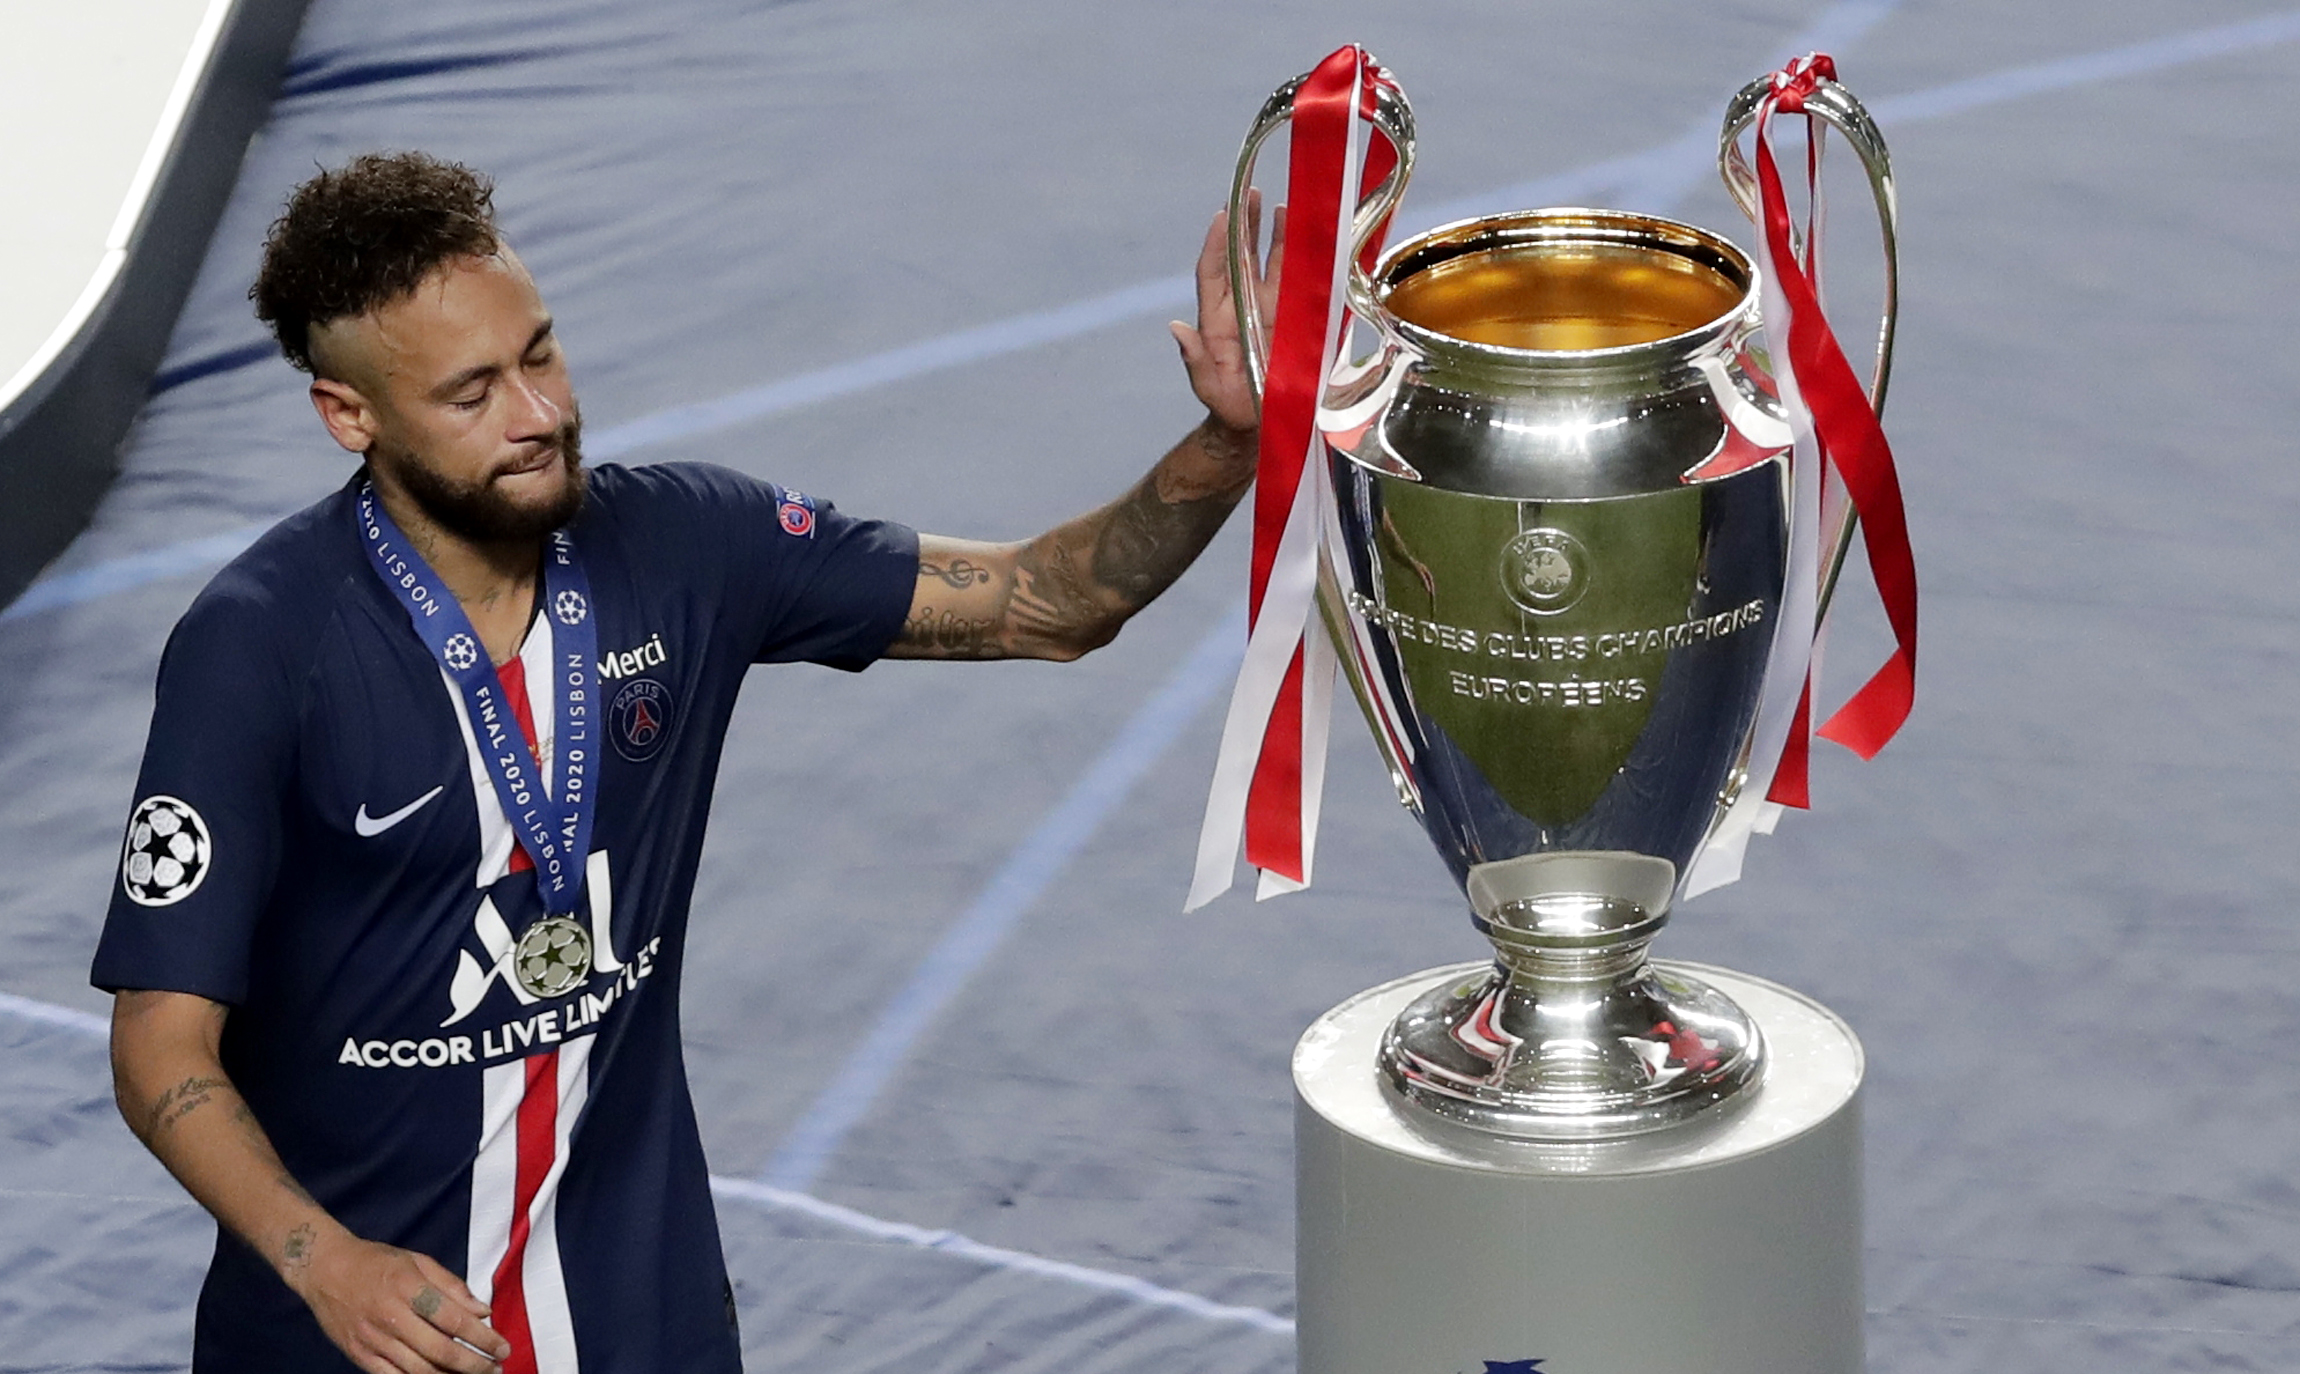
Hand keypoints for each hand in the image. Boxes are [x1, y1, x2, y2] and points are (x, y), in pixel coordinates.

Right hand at [287, 1229, 509, 1372]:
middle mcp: (390, 1316)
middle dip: (474, 1365)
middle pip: (440, 1351)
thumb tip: (483, 1312)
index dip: (483, 1338)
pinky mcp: (359, 1355)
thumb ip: (452, 1286)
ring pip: (419, 1370)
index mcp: (408, 1287)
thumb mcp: (418, 1261)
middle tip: (495, 1369)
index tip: (503, 1348)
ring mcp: (373, 1339)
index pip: (454, 1320)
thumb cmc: (376, 1262)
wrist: (323, 1269)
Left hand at [1170, 191, 1283, 439]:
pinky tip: (1314, 242)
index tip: (1222, 215)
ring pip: (1271, 265)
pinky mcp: (1293, 320)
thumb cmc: (1228, 405)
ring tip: (1283, 207)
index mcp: (1216, 319)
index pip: (1213, 272)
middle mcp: (1242, 307)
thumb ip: (1194, 359)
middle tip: (1251, 193)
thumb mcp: (1207, 386)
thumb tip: (1176, 328)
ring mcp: (1269, 311)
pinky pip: (1298, 286)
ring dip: (1276, 236)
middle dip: (1245, 225)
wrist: (1257, 424)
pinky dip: (1305, 262)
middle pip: (1242, 258)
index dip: (1216, 244)